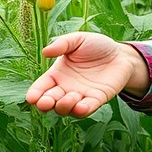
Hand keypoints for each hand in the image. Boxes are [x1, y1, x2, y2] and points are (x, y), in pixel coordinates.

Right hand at [25, 32, 145, 117]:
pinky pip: (85, 110)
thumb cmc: (96, 45)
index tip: (32, 98)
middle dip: (45, 104)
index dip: (35, 94)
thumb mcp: (78, 40)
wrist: (120, 53)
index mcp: (57, 74)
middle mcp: (66, 88)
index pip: (41, 87)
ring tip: (72, 95)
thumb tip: (45, 52)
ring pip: (66, 109)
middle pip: (50, 102)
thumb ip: (62, 44)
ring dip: (64, 106)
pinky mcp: (96, 100)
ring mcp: (80, 95)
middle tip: (47, 101)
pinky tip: (80, 106)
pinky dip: (81, 111)